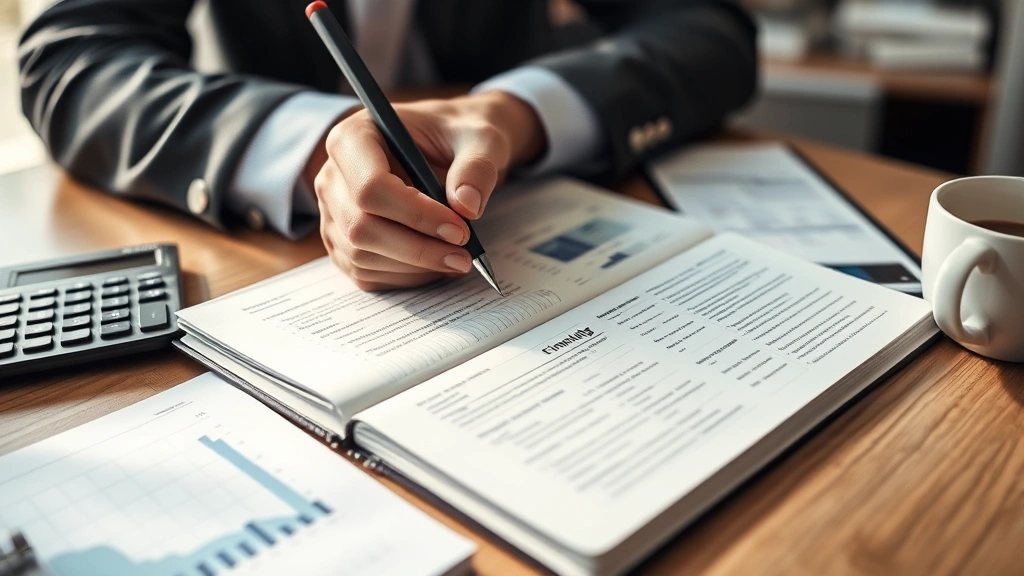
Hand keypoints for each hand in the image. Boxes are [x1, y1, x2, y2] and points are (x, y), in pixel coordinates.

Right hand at [310, 91, 544, 290]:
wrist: (452, 149)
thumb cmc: (458, 137)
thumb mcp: (481, 138)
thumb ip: (477, 166)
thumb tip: (467, 206)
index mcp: (354, 137)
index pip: (371, 187)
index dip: (415, 215)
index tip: (459, 229)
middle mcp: (333, 177)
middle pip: (361, 228)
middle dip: (417, 249)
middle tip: (464, 255)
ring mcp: (334, 213)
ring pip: (363, 256)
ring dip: (414, 267)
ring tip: (457, 259)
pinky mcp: (343, 244)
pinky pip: (367, 273)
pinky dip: (406, 277)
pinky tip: (436, 264)